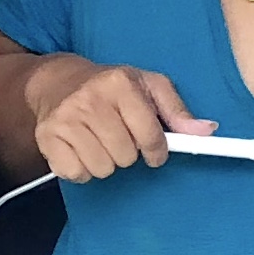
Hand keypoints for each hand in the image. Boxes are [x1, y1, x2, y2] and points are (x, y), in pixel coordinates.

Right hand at [26, 57, 210, 181]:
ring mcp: (65, 119)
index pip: (150, 136)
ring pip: (102, 168)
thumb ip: (177, 110)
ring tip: (100, 141)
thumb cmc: (109, 85)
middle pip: (125, 156)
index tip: (154, 150)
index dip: (157, 150)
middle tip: (119, 137)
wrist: (57, 80)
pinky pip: (77, 174)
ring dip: (106, 162)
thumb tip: (206, 131)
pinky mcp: (47, 137)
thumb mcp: (148, 85)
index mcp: (119, 83)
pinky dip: (83, 169)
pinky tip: (82, 149)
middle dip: (128, 153)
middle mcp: (90, 99)